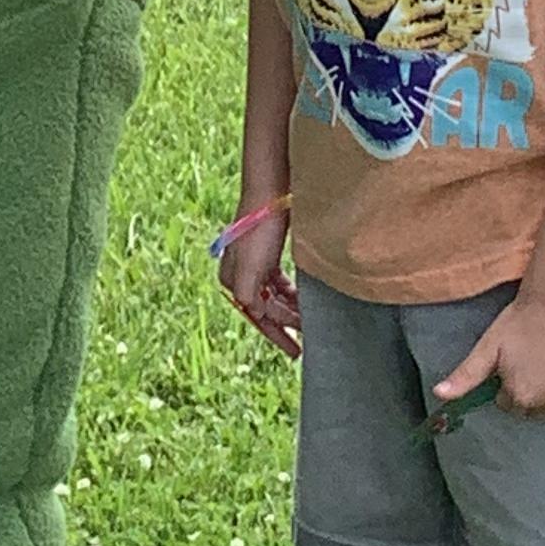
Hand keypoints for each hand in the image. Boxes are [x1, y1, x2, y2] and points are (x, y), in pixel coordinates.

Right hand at [216, 211, 300, 358]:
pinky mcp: (268, 254)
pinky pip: (280, 284)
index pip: (258, 317)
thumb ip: (249, 295)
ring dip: (292, 308)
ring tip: (311, 317)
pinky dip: (292, 293)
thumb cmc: (259, 229)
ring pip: (275, 297)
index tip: (296, 351)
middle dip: (287, 322)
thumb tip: (255, 314)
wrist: (269, 193)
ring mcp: (255, 264)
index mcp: (234, 280)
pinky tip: (305, 297)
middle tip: (308, 335)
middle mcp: (241, 275)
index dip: (278, 335)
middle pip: (267, 309)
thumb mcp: (251, 267)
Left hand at [434, 289, 544, 424]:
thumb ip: (465, 376)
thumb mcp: (487, 348)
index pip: (513, 408)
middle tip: (535, 366)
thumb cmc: (518, 323)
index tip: (515, 367)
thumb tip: (439, 395)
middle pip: (539, 413)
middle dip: (534, 395)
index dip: (511, 388)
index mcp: (522, 397)